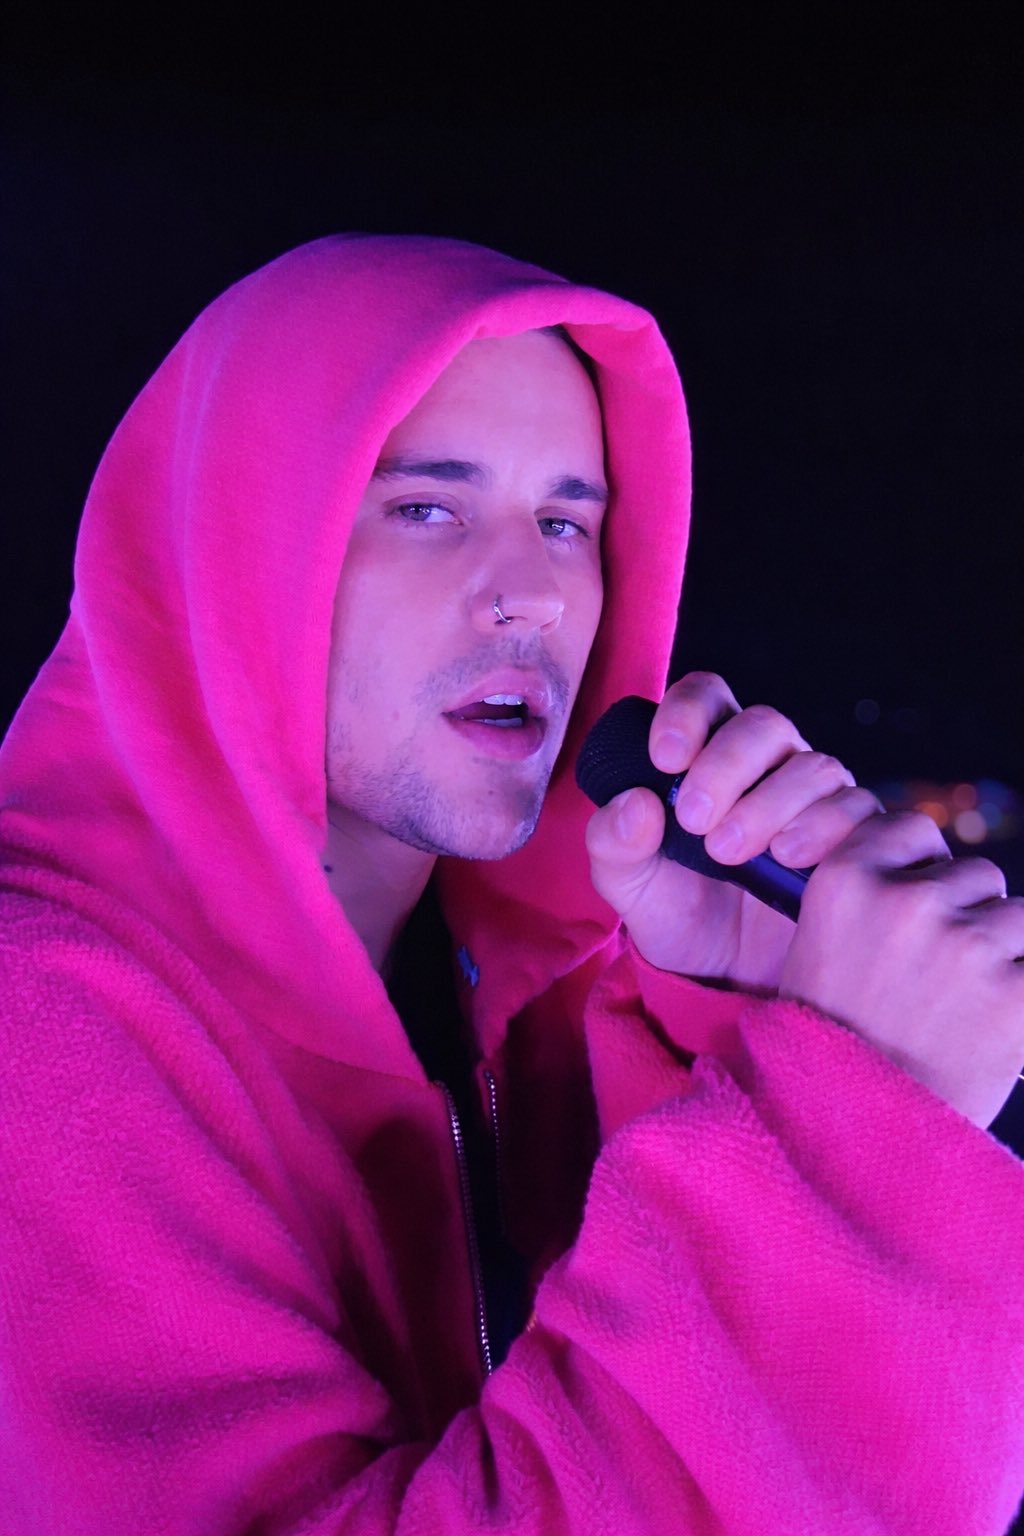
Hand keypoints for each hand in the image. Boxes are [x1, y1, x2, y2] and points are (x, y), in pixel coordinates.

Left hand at [584, 672, 880, 988]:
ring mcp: (821, 799)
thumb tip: (635, 805)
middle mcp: (772, 764)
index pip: (708, 697)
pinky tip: (791, 860)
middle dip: (726, 765)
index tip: (666, 758)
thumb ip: (613, 843)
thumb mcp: (628, 885)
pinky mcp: (860, 840)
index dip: (688, 713)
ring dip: (770, 803)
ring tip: (729, 853)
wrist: (727, 981)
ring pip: (815, 767)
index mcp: (710, 753)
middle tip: (693, 819)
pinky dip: (828, 829)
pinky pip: (864, 812)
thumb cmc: (678, 914)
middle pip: (765, 725)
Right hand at [780, 810, 1023, 1127]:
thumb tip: (945, 870)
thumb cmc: (834, 1049)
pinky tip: (1004, 1025)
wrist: (846, 1142)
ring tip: (964, 1016)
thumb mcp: (822, 949)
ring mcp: (966, 945)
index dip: (920, 874)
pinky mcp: (1017, 996)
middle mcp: (905, 901)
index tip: (908, 919)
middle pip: (975, 877)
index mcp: (845, 880)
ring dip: (1005, 958)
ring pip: (1018, 917)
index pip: (912, 831)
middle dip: (966, 921)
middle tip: (934, 990)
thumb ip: (875, 897)